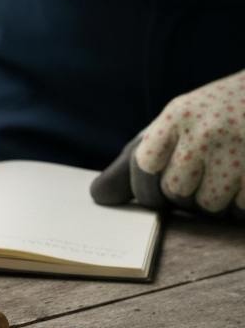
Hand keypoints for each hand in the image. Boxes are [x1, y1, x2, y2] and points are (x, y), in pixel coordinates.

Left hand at [91, 70, 244, 220]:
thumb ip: (133, 161)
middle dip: (184, 197)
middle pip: (174, 193)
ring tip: (228, 178)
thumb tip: (98, 197)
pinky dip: (241, 207)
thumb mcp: (175, 124)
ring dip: (216, 204)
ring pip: (208, 207)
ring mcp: (239, 150)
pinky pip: (240, 211)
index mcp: (177, 116)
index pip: (141, 169)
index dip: (148, 188)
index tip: (161, 185)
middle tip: (202, 179)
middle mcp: (206, 130)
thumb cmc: (216, 116)